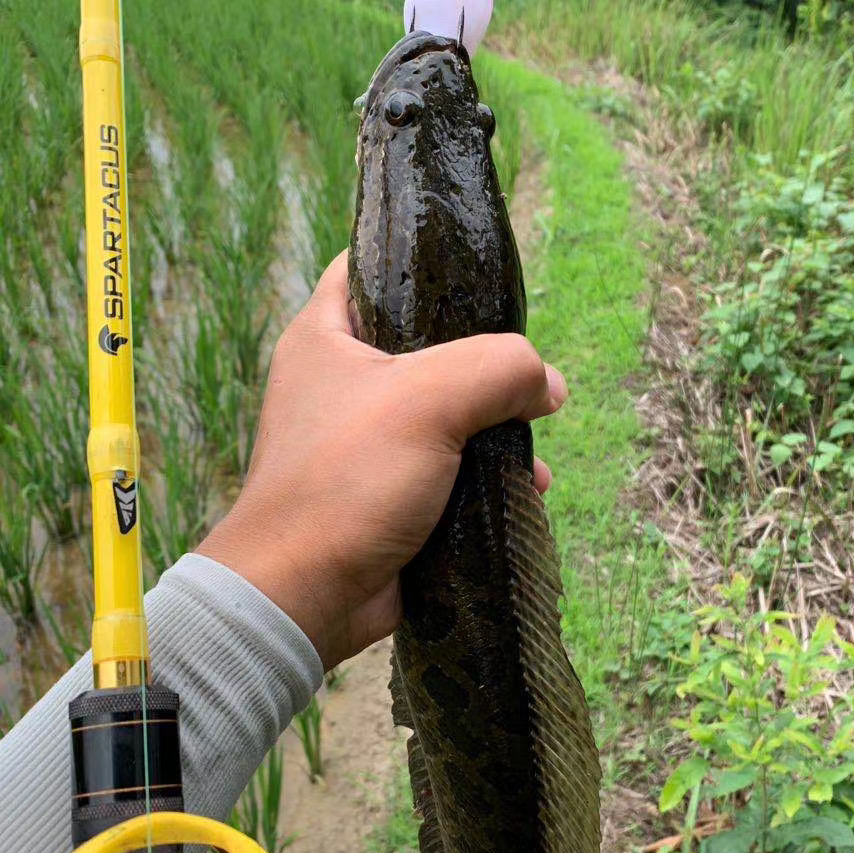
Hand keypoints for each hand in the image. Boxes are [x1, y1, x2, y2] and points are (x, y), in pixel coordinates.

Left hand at [197, 251, 565, 667]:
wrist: (304, 595)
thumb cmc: (347, 481)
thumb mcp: (429, 400)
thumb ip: (499, 368)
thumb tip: (549, 385)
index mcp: (325, 336)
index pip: (372, 266)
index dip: (425, 257)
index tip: (483, 271)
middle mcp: (342, 383)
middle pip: (430, 344)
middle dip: (486, 364)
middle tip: (524, 378)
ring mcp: (367, 443)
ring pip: (450, 414)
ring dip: (498, 430)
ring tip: (533, 451)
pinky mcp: (390, 496)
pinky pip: (452, 472)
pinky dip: (489, 479)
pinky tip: (527, 491)